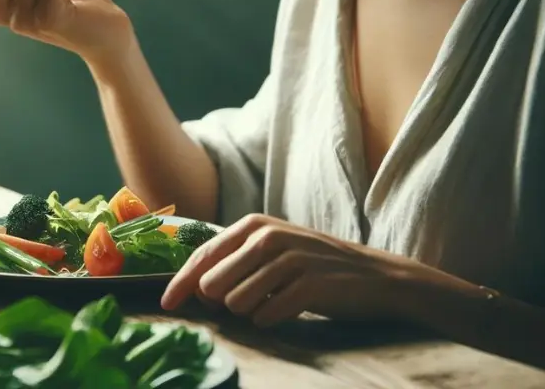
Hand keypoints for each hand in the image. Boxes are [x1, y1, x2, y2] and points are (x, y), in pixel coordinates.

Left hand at [160, 214, 414, 326]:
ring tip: (273, 302)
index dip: (179, 282)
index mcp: (254, 225)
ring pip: (236, 302)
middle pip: (212, 283)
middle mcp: (268, 236)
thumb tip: (194, 288)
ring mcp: (289, 259)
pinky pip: (266, 316)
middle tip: (247, 301)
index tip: (166, 304)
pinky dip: (271, 319)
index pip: (202, 255)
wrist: (378, 277)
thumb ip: (235, 261)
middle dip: (220, 302)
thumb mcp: (274, 251)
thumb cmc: (316, 267)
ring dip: (249, 311)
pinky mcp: (309, 284)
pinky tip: (286, 311)